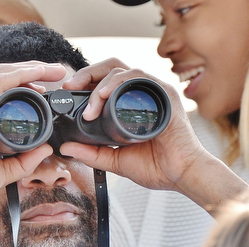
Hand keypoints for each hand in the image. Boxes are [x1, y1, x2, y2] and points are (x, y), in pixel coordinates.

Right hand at [0, 61, 67, 207]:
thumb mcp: (6, 169)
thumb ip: (26, 161)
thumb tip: (48, 149)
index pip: (2, 89)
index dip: (26, 84)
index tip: (46, 90)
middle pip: (6, 76)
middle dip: (34, 70)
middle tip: (58, 73)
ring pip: (4, 74)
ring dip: (32, 68)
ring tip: (55, 70)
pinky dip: (20, 74)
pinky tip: (38, 71)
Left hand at [60, 58, 205, 192]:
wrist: (182, 175)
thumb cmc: (157, 167)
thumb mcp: (115, 160)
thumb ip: (92, 154)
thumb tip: (66, 148)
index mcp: (130, 105)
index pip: (105, 82)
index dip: (85, 82)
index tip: (68, 92)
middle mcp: (142, 94)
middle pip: (111, 69)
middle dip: (86, 74)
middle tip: (70, 86)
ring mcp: (153, 92)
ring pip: (121, 70)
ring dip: (100, 83)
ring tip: (90, 106)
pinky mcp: (165, 94)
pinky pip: (139, 77)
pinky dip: (119, 81)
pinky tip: (104, 94)